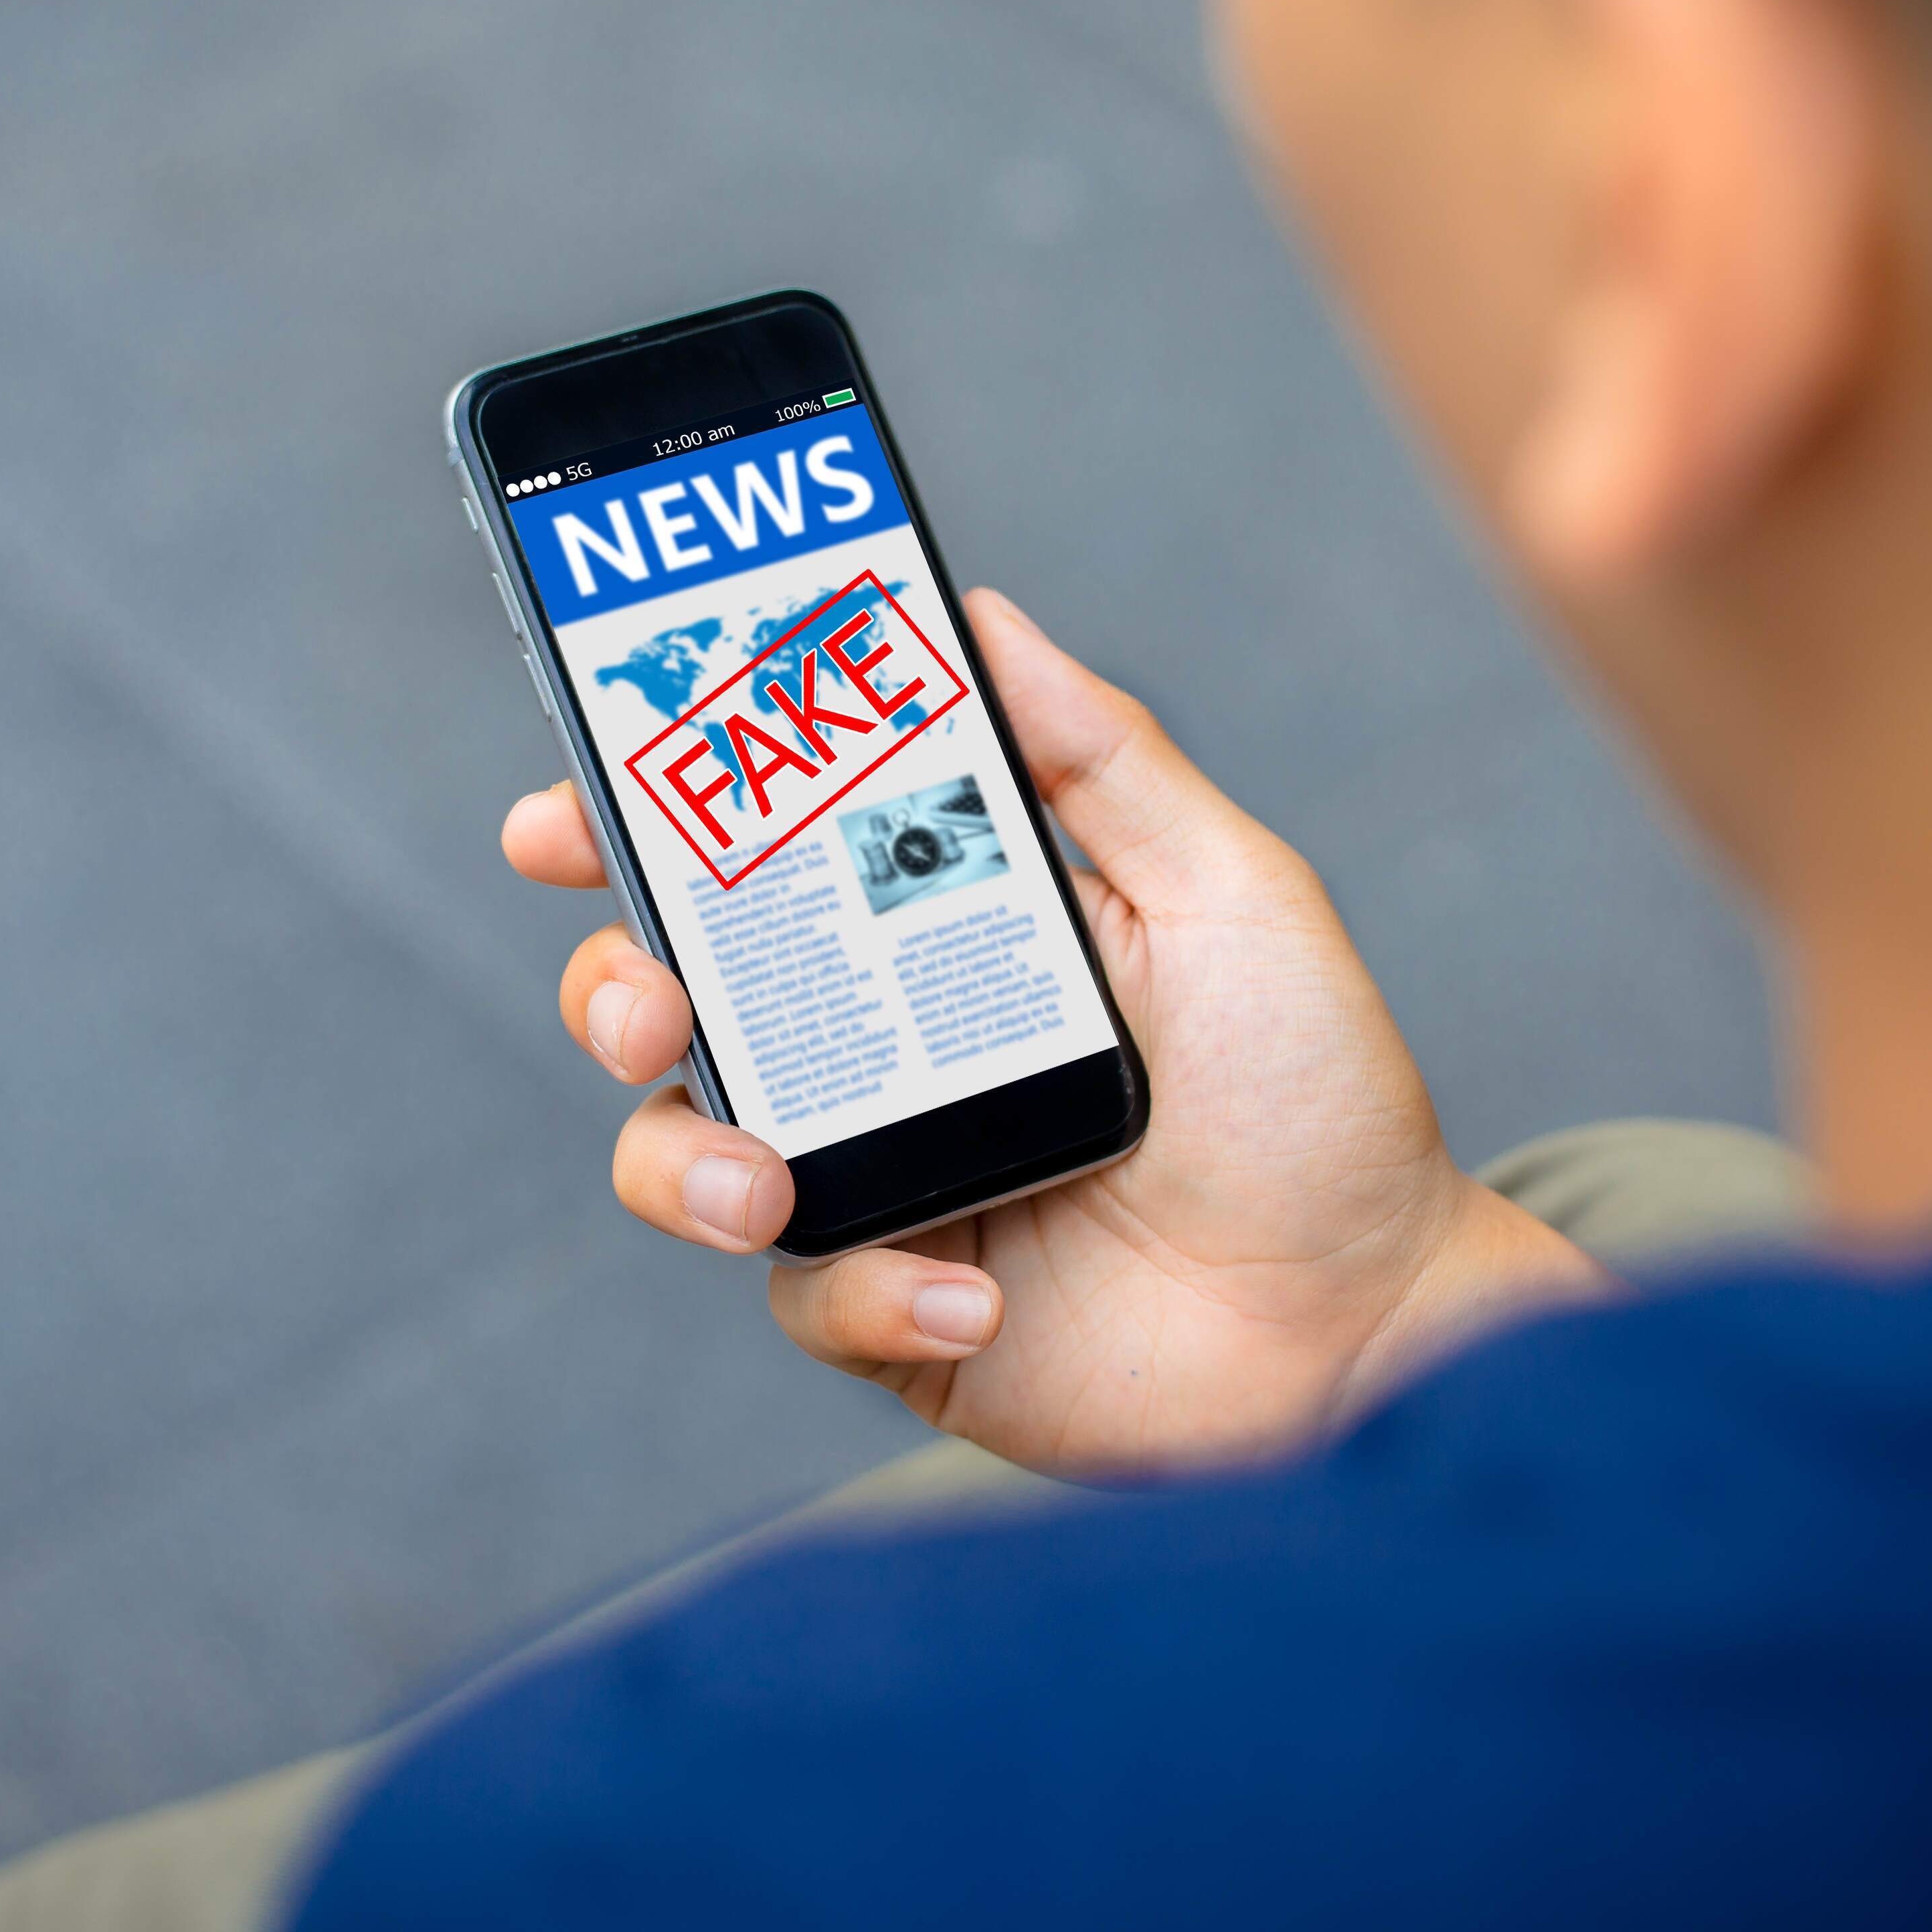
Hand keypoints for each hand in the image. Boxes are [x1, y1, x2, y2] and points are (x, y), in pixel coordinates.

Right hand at [501, 587, 1607, 1477]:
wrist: (1371, 1320)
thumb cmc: (1315, 1098)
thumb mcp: (1228, 891)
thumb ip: (1102, 755)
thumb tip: (980, 610)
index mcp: (936, 931)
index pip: (749, 861)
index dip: (632, 828)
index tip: (559, 813)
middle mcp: (881, 1051)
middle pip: (671, 998)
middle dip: (612, 985)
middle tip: (649, 999)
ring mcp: (877, 1184)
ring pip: (683, 1156)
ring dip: (684, 1161)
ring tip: (764, 1182)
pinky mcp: (896, 1317)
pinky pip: (810, 1299)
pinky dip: (872, 1295)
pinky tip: (974, 1297)